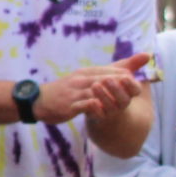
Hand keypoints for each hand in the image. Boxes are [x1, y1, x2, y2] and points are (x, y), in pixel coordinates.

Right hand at [36, 53, 152, 122]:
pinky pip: (82, 105)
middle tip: (135, 87)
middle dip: (120, 82)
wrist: (39, 101)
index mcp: (86, 73)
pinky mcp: (68, 105)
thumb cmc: (66, 91)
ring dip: (109, 93)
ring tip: (124, 98)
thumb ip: (106, 74)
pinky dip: (92, 106)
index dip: (123, 74)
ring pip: (94, 90)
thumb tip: (131, 67)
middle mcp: (81, 79)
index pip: (108, 70)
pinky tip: (103, 109)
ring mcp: (74, 92)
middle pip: (104, 78)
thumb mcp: (84, 79)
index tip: (136, 80)